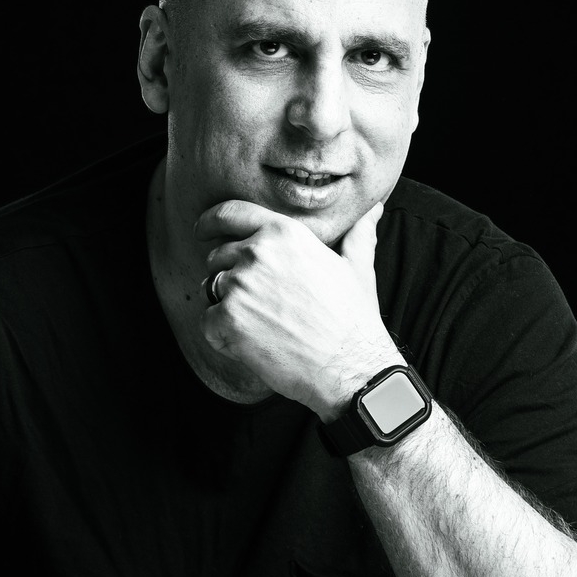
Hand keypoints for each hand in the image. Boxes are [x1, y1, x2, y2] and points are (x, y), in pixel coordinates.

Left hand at [198, 200, 399, 419]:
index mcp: (283, 233)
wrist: (349, 366)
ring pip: (211, 289)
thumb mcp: (358, 267)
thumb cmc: (354, 319)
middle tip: (259, 303)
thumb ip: (358, 234)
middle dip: (229, 275)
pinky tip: (254, 343)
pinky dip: (223, 335)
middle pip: (218, 256)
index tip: (202, 230)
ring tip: (262, 325)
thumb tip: (374, 210)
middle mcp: (256, 253)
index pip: (230, 214)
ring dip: (226, 306)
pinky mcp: (227, 320)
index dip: (211, 221)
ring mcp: (238, 286)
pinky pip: (208, 322)